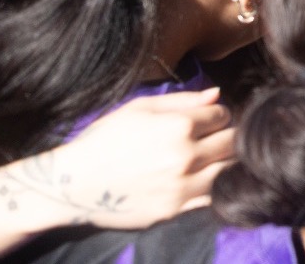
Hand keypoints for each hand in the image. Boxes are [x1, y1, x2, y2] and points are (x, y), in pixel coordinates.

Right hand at [48, 88, 235, 228]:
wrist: (72, 184)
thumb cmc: (104, 140)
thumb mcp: (138, 108)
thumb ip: (182, 100)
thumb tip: (217, 94)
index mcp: (178, 126)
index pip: (223, 115)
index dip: (217, 114)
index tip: (207, 119)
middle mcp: (185, 157)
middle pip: (232, 143)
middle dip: (224, 136)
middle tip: (210, 138)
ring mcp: (182, 187)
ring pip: (227, 170)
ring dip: (222, 162)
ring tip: (205, 158)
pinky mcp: (175, 210)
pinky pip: (211, 196)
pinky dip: (210, 186)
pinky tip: (195, 179)